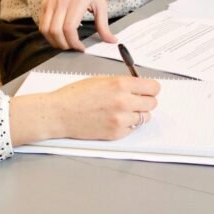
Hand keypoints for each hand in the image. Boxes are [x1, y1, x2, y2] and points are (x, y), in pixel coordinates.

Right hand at [9, 76, 159, 145]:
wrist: (59, 113)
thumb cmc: (75, 95)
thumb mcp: (101, 80)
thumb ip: (122, 83)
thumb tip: (139, 86)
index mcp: (120, 84)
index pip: (153, 87)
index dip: (151, 88)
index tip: (148, 90)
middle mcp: (124, 102)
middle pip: (152, 103)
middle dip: (145, 101)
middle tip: (136, 100)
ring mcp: (121, 120)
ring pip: (145, 117)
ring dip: (138, 114)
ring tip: (123, 111)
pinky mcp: (116, 133)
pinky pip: (132, 129)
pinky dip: (127, 125)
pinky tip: (114, 119)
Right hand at [39, 0, 116, 50]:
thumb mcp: (100, 3)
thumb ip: (104, 24)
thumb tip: (111, 40)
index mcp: (77, 1)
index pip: (69, 28)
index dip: (74, 42)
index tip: (81, 48)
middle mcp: (61, 2)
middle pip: (56, 31)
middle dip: (64, 45)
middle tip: (73, 47)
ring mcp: (51, 3)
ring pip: (46, 30)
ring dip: (54, 42)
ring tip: (65, 43)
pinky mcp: (44, 5)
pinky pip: (42, 25)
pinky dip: (48, 35)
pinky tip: (58, 36)